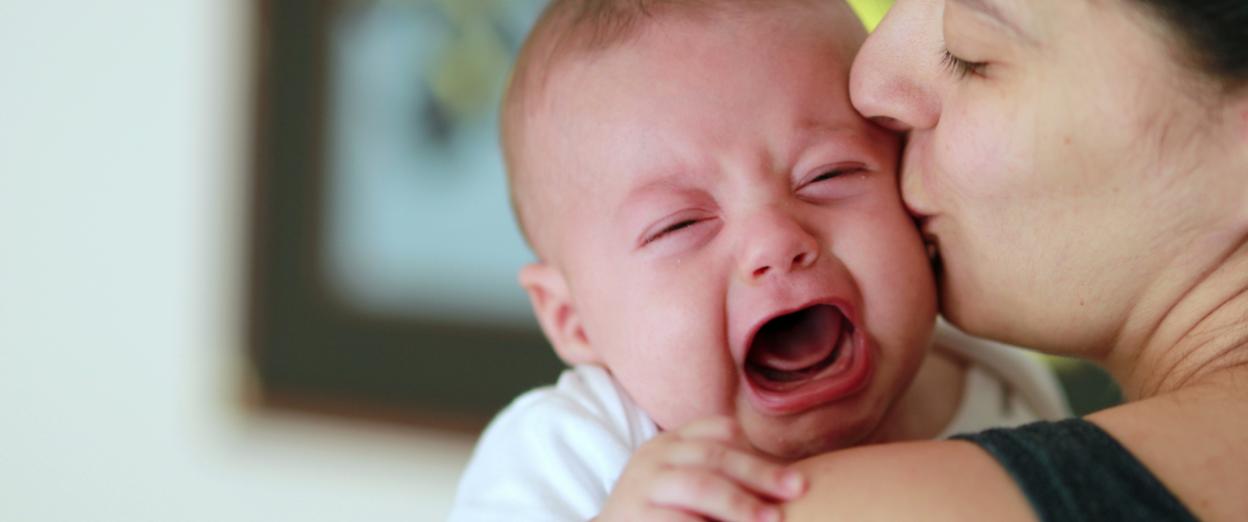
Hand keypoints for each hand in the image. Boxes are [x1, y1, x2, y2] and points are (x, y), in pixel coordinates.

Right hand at [597, 416, 805, 521]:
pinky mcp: (636, 517)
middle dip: (760, 473)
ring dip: (740, 503)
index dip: (755, 449)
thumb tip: (788, 484)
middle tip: (798, 489)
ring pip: (700, 485)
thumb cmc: (661, 513)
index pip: (717, 430)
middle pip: (715, 455)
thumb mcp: (685, 483)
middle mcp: (655, 456)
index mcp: (671, 443)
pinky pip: (680, 521)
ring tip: (772, 519)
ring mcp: (642, 486)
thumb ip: (722, 475)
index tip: (791, 474)